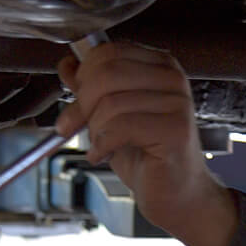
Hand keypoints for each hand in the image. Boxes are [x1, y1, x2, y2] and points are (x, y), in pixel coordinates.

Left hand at [55, 40, 237, 245]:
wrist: (177, 194)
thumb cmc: (148, 156)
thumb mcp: (111, 116)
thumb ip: (91, 87)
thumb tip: (68, 63)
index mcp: (158, 65)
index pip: (108, 52)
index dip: (82, 76)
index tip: (75, 100)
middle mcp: (172, 78)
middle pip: (106, 73)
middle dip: (82, 103)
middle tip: (74, 126)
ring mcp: (177, 102)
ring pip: (110, 103)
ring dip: (94, 129)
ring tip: (101, 144)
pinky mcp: (175, 129)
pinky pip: (121, 127)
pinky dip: (103, 144)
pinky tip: (104, 154)